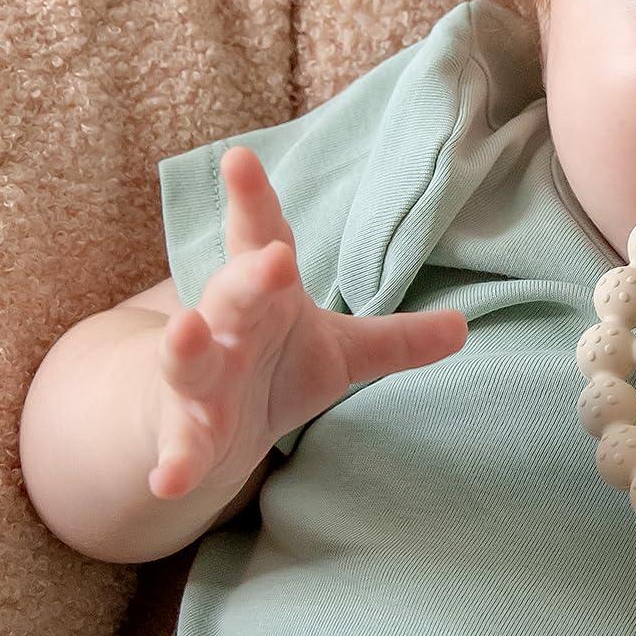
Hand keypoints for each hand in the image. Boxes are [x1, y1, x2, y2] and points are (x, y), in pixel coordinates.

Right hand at [147, 145, 467, 498]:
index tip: (240, 157)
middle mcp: (226, 327)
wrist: (199, 431)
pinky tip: (170, 478)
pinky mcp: (185, 434)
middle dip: (250, 275)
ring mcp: (200, 381)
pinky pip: (180, 448)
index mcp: (267, 295)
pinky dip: (176, 462)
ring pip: (188, 359)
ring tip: (185, 330)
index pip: (259, 235)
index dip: (252, 198)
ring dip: (185, 347)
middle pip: (233, 293)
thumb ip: (398, 339)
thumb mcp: (341, 351)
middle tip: (272, 256)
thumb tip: (465, 327)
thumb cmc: (271, 368)